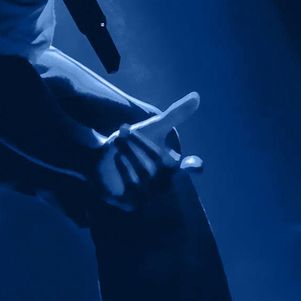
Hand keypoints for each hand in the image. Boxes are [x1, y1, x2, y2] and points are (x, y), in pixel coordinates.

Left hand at [91, 92, 200, 209]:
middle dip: (142, 146)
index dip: (193, 167)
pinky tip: (116, 157)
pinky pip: (130, 189)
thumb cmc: (133, 141)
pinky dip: (123, 171)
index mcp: (173, 168)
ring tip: (119, 143)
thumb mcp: (154, 127)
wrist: (104, 155)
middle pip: (157, 165)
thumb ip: (176, 115)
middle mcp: (163, 185)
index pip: (190, 169)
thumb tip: (196, 96)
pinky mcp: (129, 203)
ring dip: (130, 157)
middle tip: (128, 133)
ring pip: (143, 178)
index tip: (191, 162)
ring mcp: (146, 197)